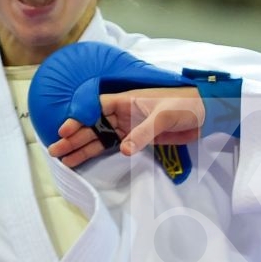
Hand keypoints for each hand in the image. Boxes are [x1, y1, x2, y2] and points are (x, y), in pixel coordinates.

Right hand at [47, 88, 206, 167]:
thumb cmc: (183, 106)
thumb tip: (124, 149)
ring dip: (81, 148)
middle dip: (73, 138)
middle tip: (55, 151)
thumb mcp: (163, 116)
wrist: (205, 115)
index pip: (95, 107)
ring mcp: (127, 127)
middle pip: (92, 125)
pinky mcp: (135, 140)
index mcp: (125, 100)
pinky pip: (111, 147)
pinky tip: (81, 161)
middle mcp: (122, 113)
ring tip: (63, 159)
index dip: (79, 117)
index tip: (66, 130)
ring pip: (98, 138)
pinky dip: (96, 154)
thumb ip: (142, 132)